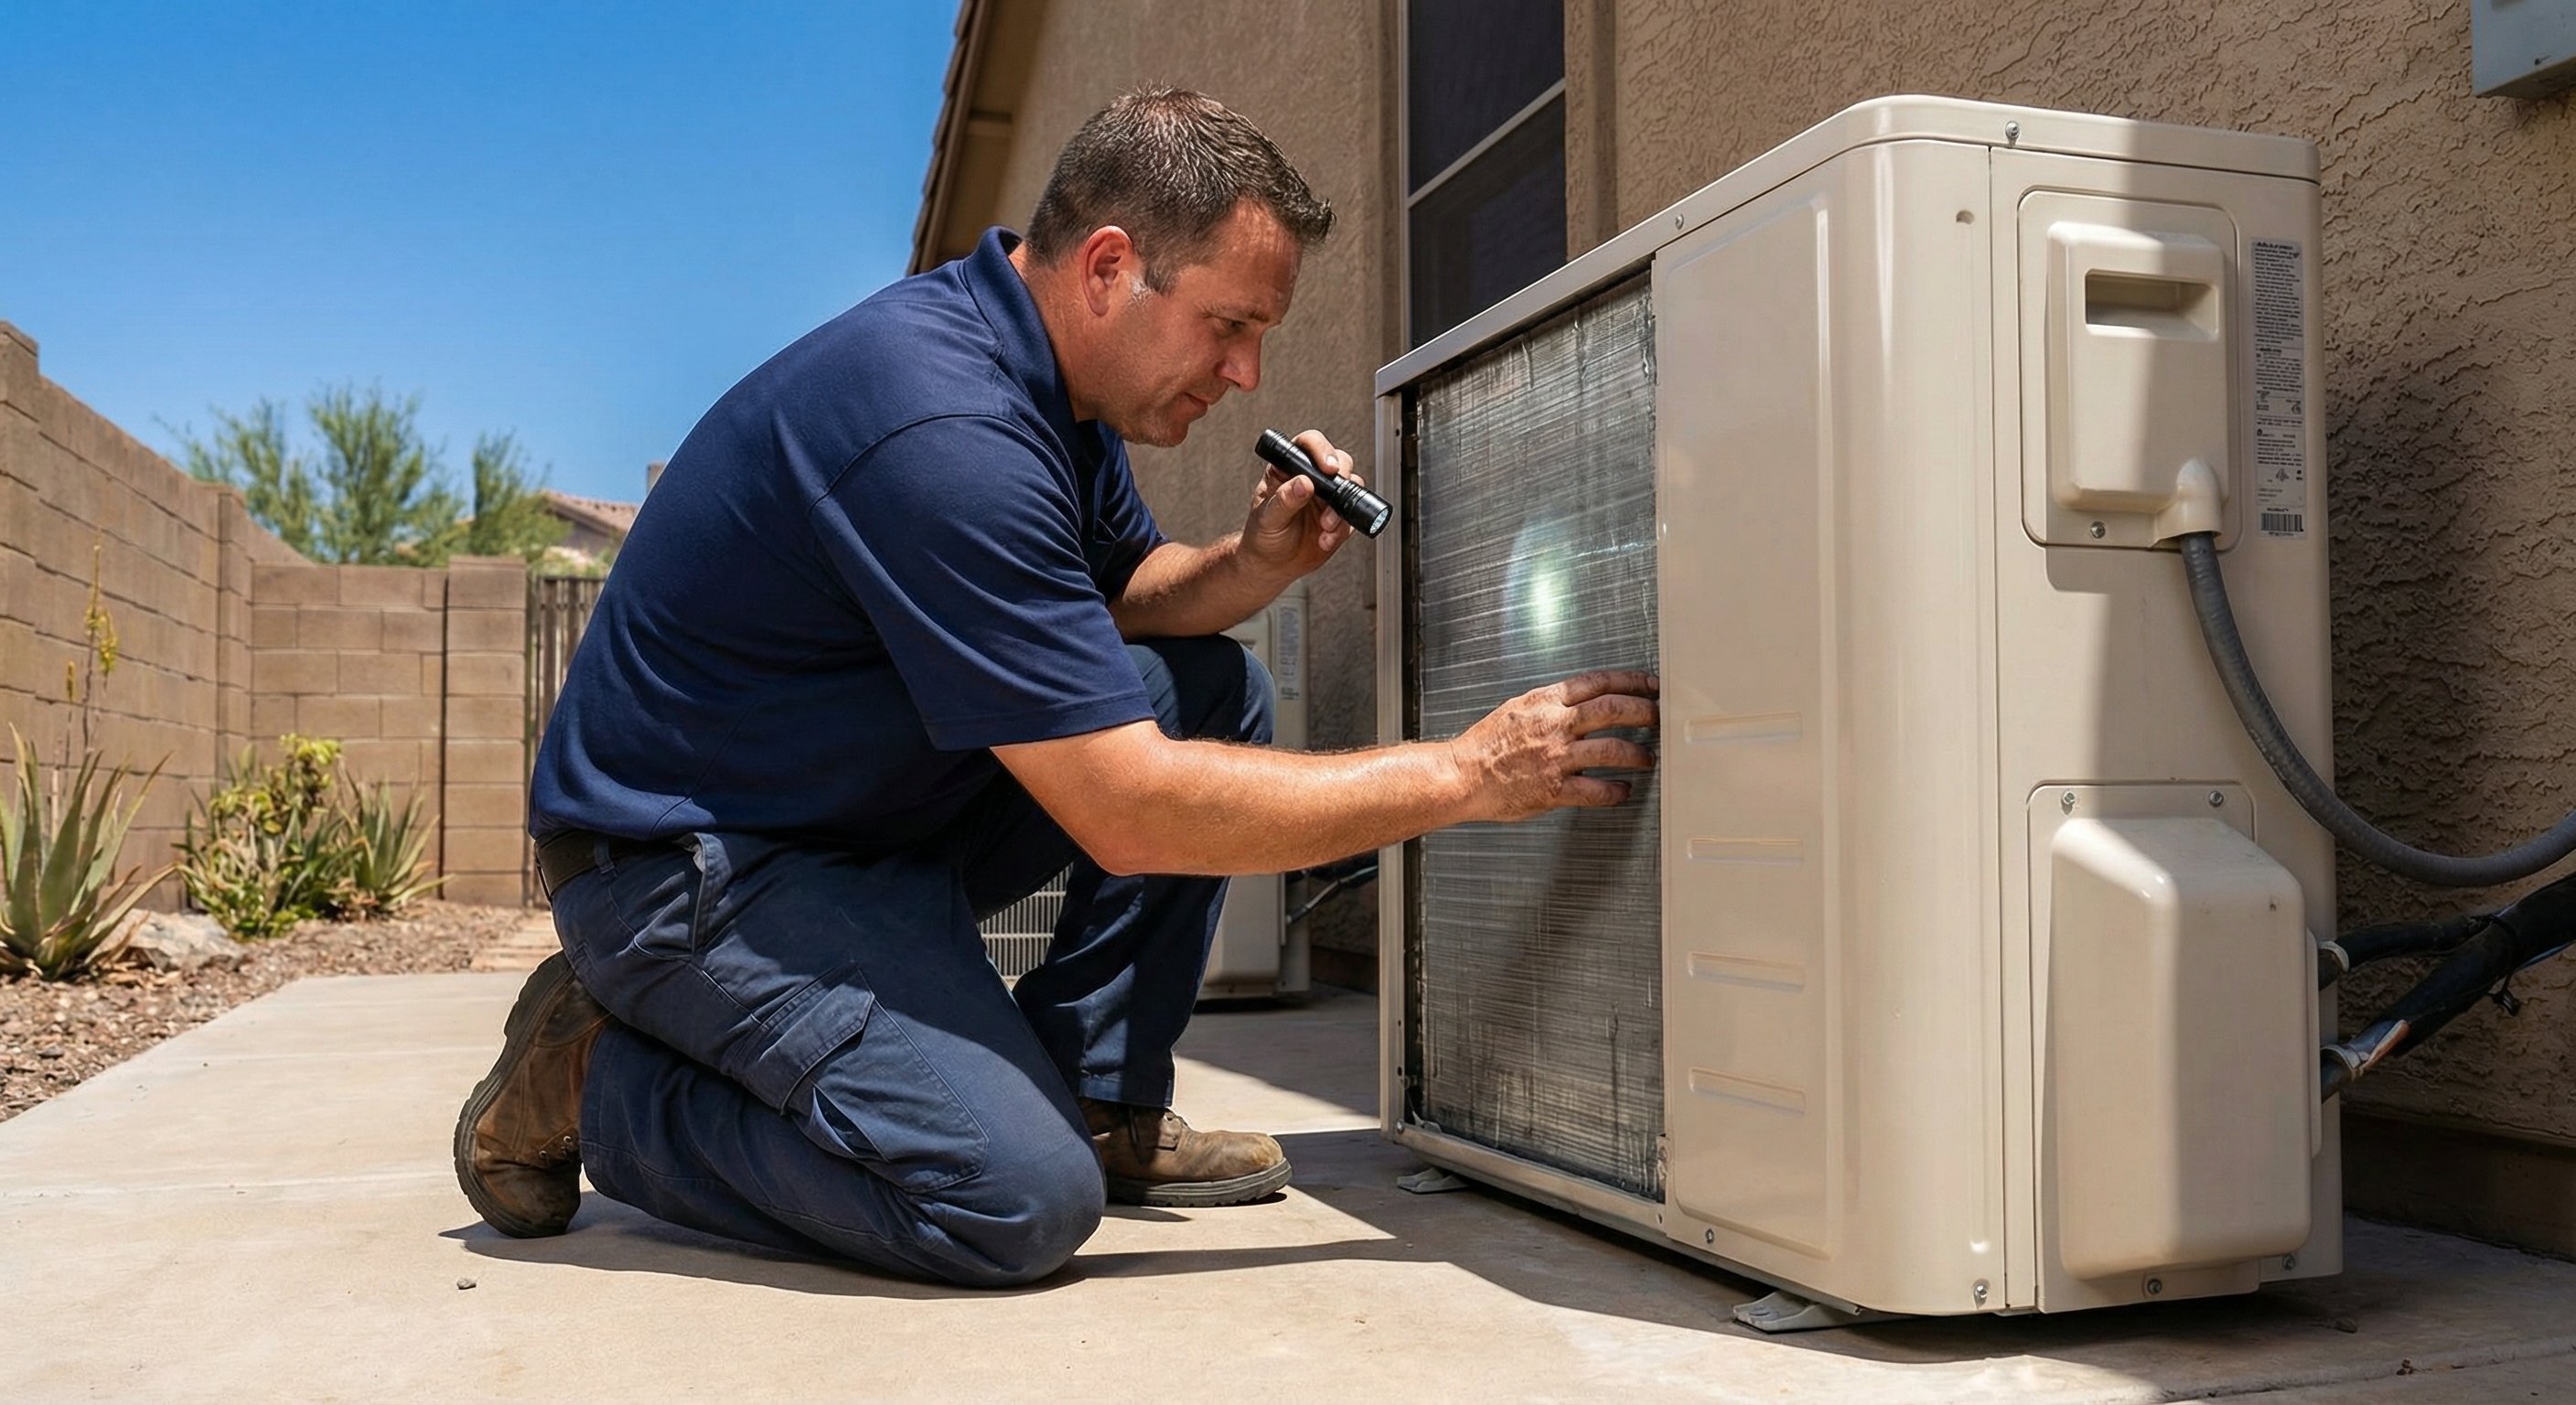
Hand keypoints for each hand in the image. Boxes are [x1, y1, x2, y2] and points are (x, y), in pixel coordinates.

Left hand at [1240, 428, 1363, 581]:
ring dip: (1341, 509)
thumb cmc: (1262, 537)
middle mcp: (1311, 478)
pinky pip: (1352, 516)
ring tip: (1325, 528)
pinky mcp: (1340, 516)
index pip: (1308, 445)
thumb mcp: (1267, 519)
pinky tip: (1326, 540)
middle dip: (1341, 479)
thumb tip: (1302, 482)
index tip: (1328, 468)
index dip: (1321, 450)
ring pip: (1351, 487)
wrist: (1272, 565)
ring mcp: (1327, 497)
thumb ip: (1284, 500)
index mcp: (1288, 468)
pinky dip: (1343, 529)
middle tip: (1333, 499)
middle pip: (1339, 461)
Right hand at [1450, 671, 1658, 822]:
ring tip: (1646, 758)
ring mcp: (1555, 758)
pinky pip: (1596, 790)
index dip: (1630, 680)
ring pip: (1611, 749)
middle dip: (1644, 710)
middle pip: (1611, 709)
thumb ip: (1551, 704)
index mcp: (1544, 702)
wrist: (1462, 776)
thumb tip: (1581, 702)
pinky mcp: (1554, 789)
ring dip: (1637, 753)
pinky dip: (1615, 791)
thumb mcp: (1517, 708)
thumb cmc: (1484, 746)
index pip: (1597, 682)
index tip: (1649, 684)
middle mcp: (1553, 726)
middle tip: (1658, 716)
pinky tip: (1622, 790)